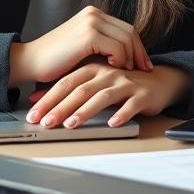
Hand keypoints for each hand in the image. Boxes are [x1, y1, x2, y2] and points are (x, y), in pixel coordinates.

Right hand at [9, 6, 152, 85]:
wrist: (30, 61)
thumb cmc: (55, 61)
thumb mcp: (84, 49)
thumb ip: (103, 46)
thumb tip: (129, 57)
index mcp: (93, 14)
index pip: (126, 28)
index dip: (138, 47)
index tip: (143, 64)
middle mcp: (94, 14)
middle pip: (130, 32)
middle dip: (139, 53)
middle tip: (144, 71)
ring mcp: (91, 22)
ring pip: (126, 40)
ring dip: (129, 59)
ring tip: (127, 73)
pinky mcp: (88, 35)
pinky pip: (117, 48)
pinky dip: (119, 60)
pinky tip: (113, 69)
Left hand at [25, 63, 189, 128]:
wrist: (159, 81)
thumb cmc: (123, 84)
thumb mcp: (93, 83)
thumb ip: (68, 90)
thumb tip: (37, 99)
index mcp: (93, 69)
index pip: (66, 83)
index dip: (48, 99)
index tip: (34, 115)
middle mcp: (107, 74)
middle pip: (80, 90)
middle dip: (61, 107)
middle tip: (46, 123)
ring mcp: (125, 83)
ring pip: (103, 96)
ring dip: (85, 111)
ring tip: (71, 124)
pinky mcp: (142, 94)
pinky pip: (131, 105)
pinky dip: (122, 114)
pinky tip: (113, 123)